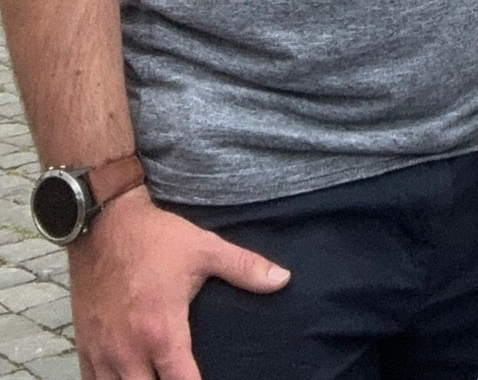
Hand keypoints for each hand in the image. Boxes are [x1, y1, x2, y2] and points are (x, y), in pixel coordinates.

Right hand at [69, 186, 288, 379]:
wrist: (106, 223)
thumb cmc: (157, 238)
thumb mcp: (205, 249)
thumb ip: (245, 268)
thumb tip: (284, 280)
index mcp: (161, 332)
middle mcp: (129, 350)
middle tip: (182, 379)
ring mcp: (102, 351)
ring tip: (157, 379)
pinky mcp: (85, 345)